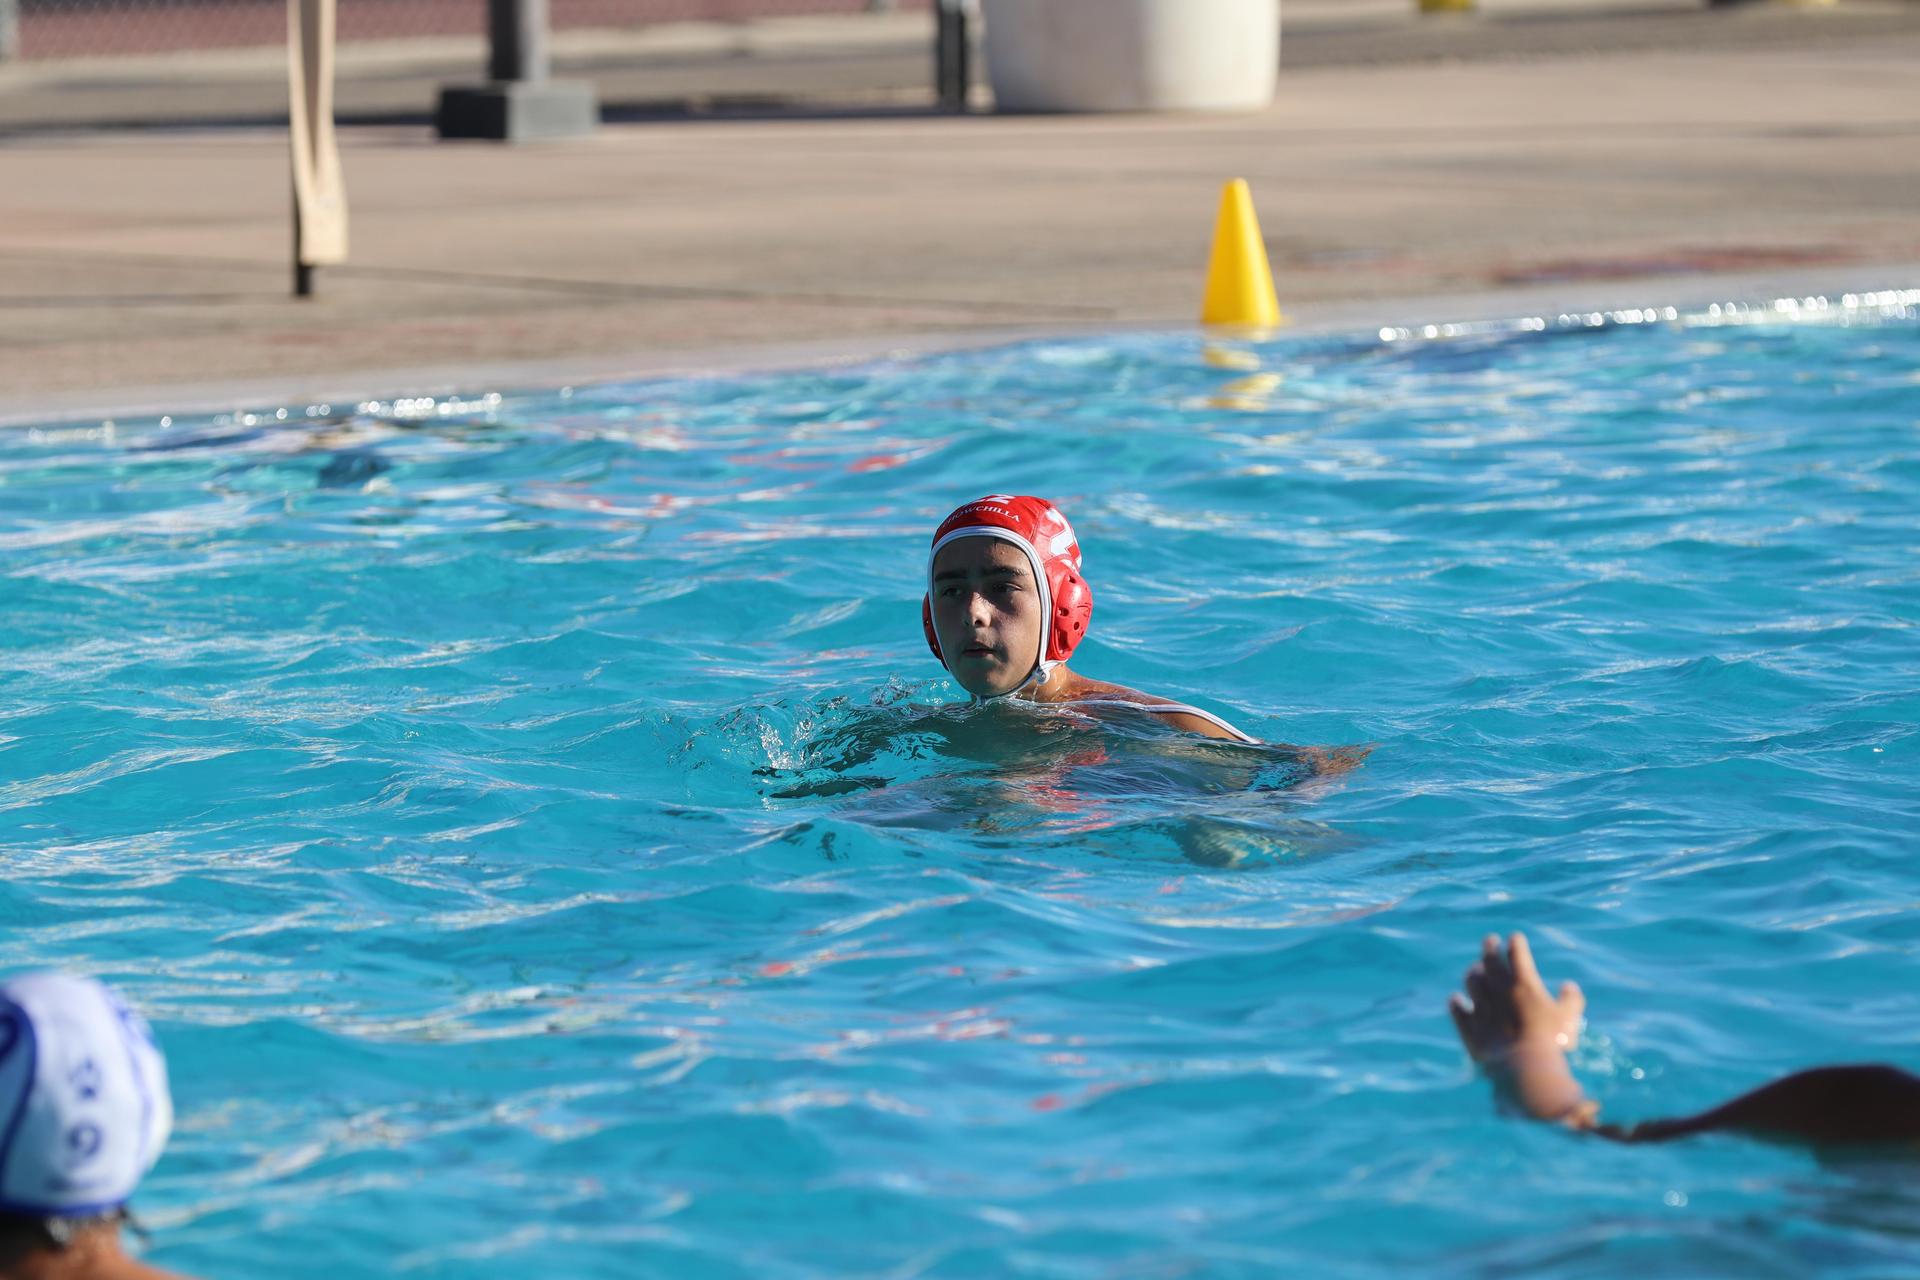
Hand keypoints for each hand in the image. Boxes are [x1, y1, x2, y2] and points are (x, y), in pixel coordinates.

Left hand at [1449, 932, 1584, 1064]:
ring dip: (1474, 974)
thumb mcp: (1569, 1018)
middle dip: (1490, 948)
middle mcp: (1499, 990)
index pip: (1517, 953)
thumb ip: (1571, 999)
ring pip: (1472, 982)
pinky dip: (1456, 1003)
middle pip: (1489, 961)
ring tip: (1475, 970)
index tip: (1515, 938)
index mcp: (1524, 984)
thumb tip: (1570, 986)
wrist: (1524, 1068)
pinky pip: (1458, 1010)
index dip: (1516, 943)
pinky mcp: (1470, 1028)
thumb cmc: (1551, 1042)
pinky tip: (1455, 1000)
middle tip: (1490, 941)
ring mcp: (1482, 1008)